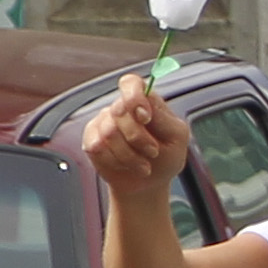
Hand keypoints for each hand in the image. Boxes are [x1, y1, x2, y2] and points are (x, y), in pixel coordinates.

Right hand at [77, 80, 189, 197]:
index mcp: (145, 101)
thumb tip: (146, 103)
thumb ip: (162, 117)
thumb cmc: (166, 157)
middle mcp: (122, 109)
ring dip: (130, 154)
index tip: (145, 117)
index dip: (134, 97)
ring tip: (143, 163)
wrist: (148, 184)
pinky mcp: (91, 140)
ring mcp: (104, 123)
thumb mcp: (176, 137)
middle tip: (153, 151)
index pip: (131, 83)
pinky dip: (117, 161)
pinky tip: (127, 165)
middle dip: (139, 137)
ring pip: (109, 133)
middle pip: (120, 111)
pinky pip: (97, 147)